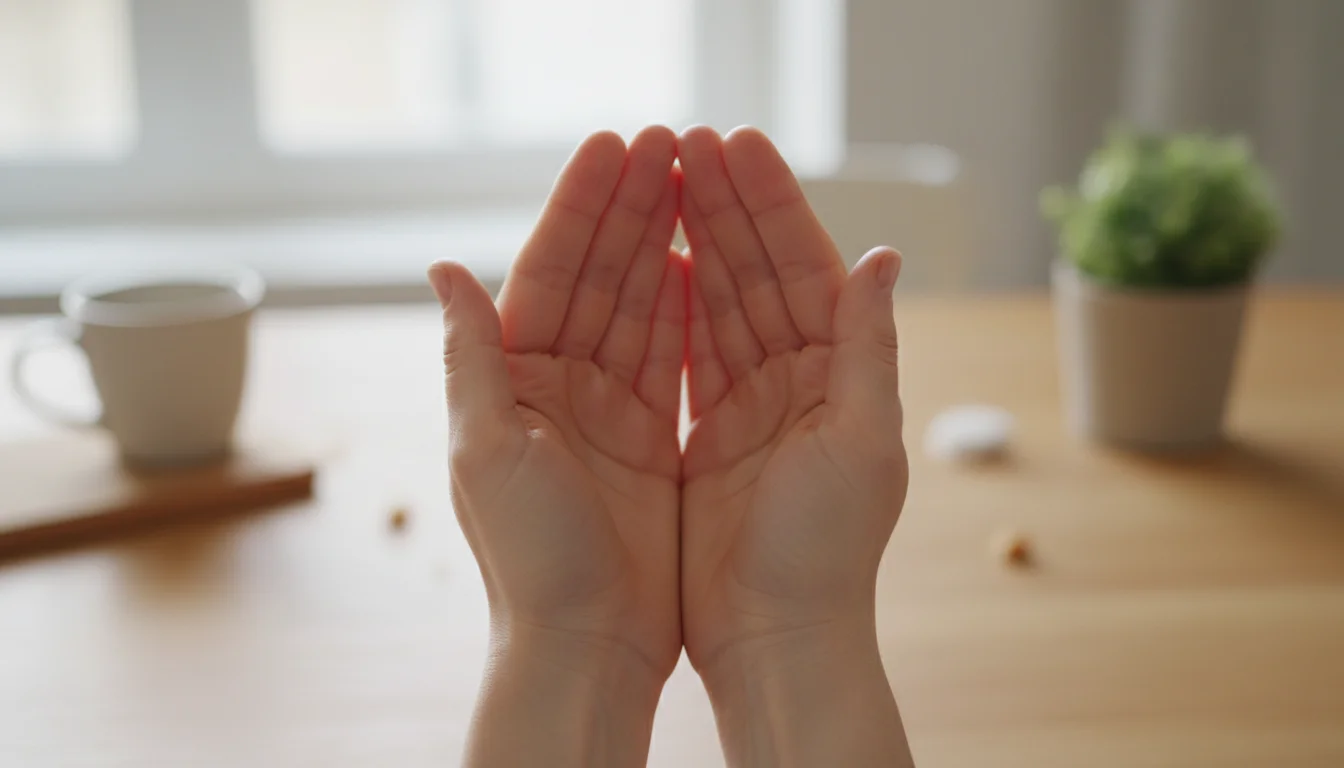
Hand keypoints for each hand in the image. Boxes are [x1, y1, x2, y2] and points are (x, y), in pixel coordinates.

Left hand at [430, 127, 684, 765]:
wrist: (586, 644)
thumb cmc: (530, 559)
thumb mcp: (486, 450)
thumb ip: (472, 355)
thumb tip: (444, 267)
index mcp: (513, 381)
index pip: (549, 271)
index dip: (581, 206)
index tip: (615, 147)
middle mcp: (556, 387)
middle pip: (598, 275)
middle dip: (629, 207)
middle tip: (666, 141)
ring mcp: (605, 411)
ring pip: (637, 305)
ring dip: (661, 242)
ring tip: (690, 180)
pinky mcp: (649, 440)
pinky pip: (669, 356)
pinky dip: (684, 309)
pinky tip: (700, 264)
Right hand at [678, 126, 913, 765]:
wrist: (778, 637)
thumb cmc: (829, 552)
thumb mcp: (862, 442)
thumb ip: (866, 346)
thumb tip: (884, 256)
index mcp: (840, 374)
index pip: (802, 267)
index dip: (771, 204)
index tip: (735, 145)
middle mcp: (799, 380)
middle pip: (758, 273)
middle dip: (726, 204)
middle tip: (689, 139)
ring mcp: (754, 406)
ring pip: (722, 304)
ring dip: (698, 240)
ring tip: (667, 178)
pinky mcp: (711, 435)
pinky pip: (690, 354)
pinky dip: (675, 307)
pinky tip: (660, 263)